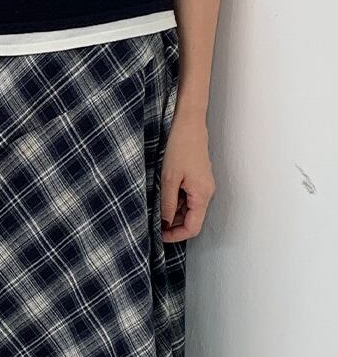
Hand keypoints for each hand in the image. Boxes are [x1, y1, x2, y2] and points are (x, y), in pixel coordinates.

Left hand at [159, 109, 215, 241]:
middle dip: (172, 225)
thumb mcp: (169, 178)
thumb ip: (167, 204)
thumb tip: (164, 224)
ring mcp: (201, 184)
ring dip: (171, 212)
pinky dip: (174, 200)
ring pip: (187, 209)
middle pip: (191, 220)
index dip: (175, 235)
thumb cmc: (180, 145)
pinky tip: (160, 194)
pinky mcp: (196, 178)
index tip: (157, 235)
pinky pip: (186, 197)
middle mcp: (205, 192)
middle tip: (151, 222)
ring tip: (153, 207)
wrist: (187, 121)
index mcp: (202, 194)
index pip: (193, 228)